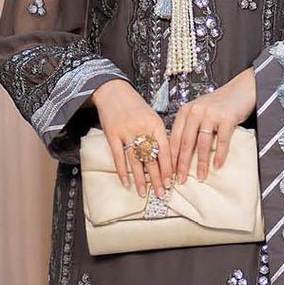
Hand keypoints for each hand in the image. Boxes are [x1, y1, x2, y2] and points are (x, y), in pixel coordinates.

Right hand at [90, 78, 171, 196]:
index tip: (171, 182)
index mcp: (156, 124)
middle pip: (151, 159)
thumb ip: (157, 135)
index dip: (168, 168)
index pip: (165, 151)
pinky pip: (119, 157)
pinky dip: (122, 171)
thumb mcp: (151, 116)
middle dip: (157, 178)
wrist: (113, 90)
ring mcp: (127, 132)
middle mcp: (142, 129)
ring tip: (143, 193)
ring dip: (140, 179)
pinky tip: (126, 182)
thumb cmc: (134, 106)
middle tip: (160, 193)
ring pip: (136, 161)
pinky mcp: (112, 134)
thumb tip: (165, 158)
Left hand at [169, 67, 256, 182]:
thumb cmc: (220, 104)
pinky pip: (222, 141)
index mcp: (185, 111)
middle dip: (182, 164)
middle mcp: (196, 111)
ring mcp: (211, 114)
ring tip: (200, 177)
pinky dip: (219, 155)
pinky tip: (217, 166)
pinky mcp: (227, 118)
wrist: (241, 89)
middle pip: (185, 142)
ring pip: (202, 143)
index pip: (174, 138)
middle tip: (180, 180)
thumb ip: (189, 127)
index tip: (169, 173)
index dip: (171, 157)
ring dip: (201, 163)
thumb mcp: (199, 112)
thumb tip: (180, 154)